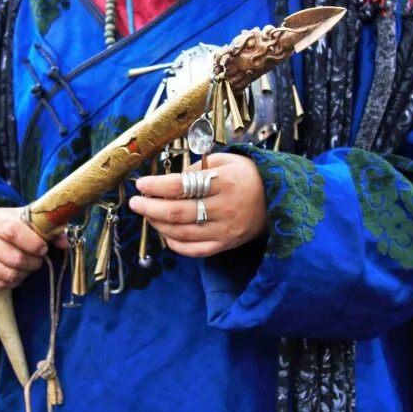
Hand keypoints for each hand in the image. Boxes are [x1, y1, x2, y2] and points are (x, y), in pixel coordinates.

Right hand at [0, 206, 48, 289]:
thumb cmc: (7, 227)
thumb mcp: (24, 221)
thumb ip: (45, 228)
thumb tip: (63, 243)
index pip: (12, 231)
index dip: (32, 243)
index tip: (43, 248)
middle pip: (12, 257)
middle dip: (32, 262)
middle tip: (37, 260)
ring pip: (7, 274)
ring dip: (24, 273)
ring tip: (26, 266)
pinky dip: (12, 282)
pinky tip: (13, 273)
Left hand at [128, 151, 266, 256]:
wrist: (277, 200)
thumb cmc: (247, 176)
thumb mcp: (227, 160)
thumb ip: (198, 168)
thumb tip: (169, 181)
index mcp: (225, 182)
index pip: (183, 186)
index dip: (157, 186)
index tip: (141, 185)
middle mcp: (225, 208)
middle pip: (177, 213)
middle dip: (150, 208)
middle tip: (135, 203)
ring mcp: (225, 230)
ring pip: (182, 233)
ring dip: (158, 225)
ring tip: (147, 215)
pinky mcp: (226, 245)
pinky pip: (195, 250)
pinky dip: (175, 244)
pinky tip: (165, 233)